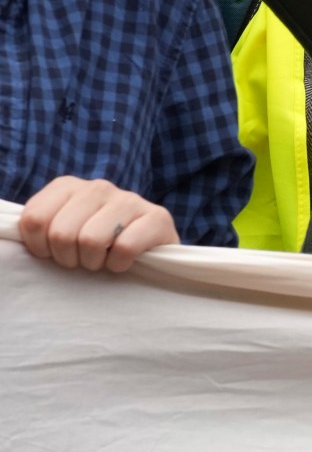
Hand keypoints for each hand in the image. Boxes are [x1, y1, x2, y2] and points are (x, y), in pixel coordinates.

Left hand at [19, 177, 178, 272]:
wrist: (148, 250)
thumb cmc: (93, 246)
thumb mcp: (59, 230)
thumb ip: (36, 227)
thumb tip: (8, 233)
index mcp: (68, 186)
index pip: (34, 219)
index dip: (40, 248)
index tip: (53, 254)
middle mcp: (98, 186)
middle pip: (62, 233)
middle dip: (68, 258)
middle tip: (81, 260)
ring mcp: (130, 199)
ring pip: (91, 240)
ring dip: (94, 263)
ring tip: (102, 260)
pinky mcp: (158, 217)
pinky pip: (124, 248)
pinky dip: (119, 265)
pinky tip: (123, 261)